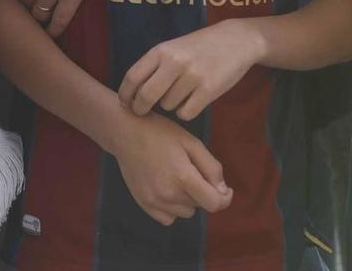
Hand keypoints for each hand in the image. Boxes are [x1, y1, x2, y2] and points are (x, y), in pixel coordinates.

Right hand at [106, 108, 232, 225]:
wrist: (126, 133)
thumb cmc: (161, 133)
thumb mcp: (192, 142)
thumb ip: (211, 167)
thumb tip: (222, 190)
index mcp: (183, 177)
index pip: (214, 203)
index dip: (224, 198)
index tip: (225, 189)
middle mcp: (168, 194)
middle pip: (200, 205)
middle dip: (202, 191)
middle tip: (190, 169)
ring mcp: (154, 202)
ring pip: (186, 212)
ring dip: (187, 200)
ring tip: (176, 176)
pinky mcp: (144, 204)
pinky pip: (169, 218)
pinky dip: (172, 208)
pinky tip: (167, 188)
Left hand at [118, 21, 262, 120]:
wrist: (236, 40)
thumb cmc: (199, 46)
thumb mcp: (173, 48)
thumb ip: (154, 66)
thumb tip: (131, 93)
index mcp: (162, 50)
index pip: (132, 77)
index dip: (125, 95)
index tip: (125, 104)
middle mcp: (175, 62)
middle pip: (146, 96)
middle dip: (140, 108)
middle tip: (142, 112)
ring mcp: (192, 76)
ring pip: (167, 105)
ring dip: (170, 105)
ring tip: (182, 92)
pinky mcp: (208, 90)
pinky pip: (185, 113)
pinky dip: (186, 111)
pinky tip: (193, 100)